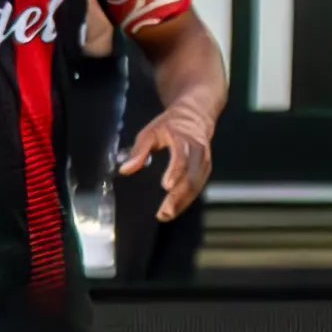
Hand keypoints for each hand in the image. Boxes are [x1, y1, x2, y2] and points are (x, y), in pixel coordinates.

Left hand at [121, 100, 215, 214]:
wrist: (195, 116)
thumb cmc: (169, 125)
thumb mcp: (150, 131)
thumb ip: (139, 150)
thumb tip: (126, 169)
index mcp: (185, 139)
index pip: (182, 157)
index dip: (176, 171)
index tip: (166, 186)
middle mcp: (199, 152)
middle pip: (192, 176)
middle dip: (179, 196)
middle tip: (164, 211)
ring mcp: (205, 162)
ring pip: (197, 185)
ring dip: (183, 202)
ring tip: (167, 215)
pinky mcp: (206, 170)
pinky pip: (198, 187)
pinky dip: (187, 200)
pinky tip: (175, 210)